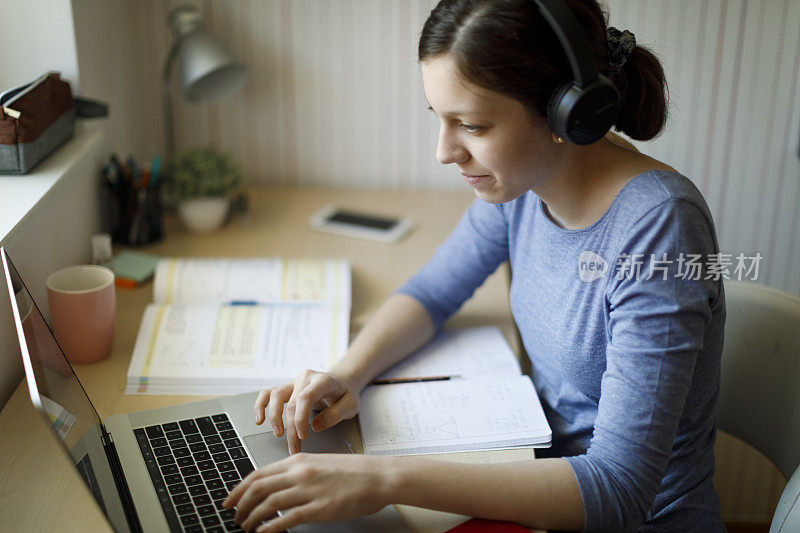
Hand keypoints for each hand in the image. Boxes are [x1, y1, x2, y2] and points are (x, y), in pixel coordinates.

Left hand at [222, 452, 390, 531]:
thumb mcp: (318, 464)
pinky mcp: (320, 508)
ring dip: (252, 518)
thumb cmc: (352, 472)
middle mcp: (300, 473)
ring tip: (247, 527)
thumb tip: (273, 486)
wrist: (378, 477)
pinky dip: (271, 527)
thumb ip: (295, 473)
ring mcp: (310, 490)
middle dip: (240, 505)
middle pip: (258, 488)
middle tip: (234, 517)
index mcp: (299, 461)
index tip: (229, 500)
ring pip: (268, 504)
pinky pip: (288, 518)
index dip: (238, 489)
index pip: (258, 474)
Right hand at [254, 370, 359, 453]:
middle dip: (291, 428)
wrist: (342, 382)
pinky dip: (261, 405)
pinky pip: (268, 393)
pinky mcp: (287, 388)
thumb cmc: (345, 394)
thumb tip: (315, 426)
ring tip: (277, 434)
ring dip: (274, 417)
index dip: (301, 418)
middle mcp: (306, 378)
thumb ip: (336, 414)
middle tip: (294, 448)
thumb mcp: (351, 405)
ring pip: (276, 396)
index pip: (305, 397)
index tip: (303, 436)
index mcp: (322, 380)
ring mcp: (294, 381)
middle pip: (292, 403)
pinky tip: (259, 419)